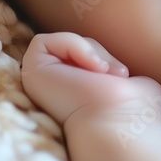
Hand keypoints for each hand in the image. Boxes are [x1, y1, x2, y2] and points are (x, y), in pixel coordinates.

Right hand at [21, 32, 160, 126]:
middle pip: (73, 47)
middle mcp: (50, 90)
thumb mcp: (129, 84)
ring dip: (88, 50)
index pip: (83, 57)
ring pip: (62, 43)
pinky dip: (73, 46)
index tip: (122, 75)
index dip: (102, 58)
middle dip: (97, 52)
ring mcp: (38, 81)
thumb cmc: (130, 108)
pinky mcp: (30, 71)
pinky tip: (92, 68)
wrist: (119, 119)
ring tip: (103, 72)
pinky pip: (44, 41)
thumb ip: (116, 75)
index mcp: (69, 95)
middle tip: (115, 74)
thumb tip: (119, 73)